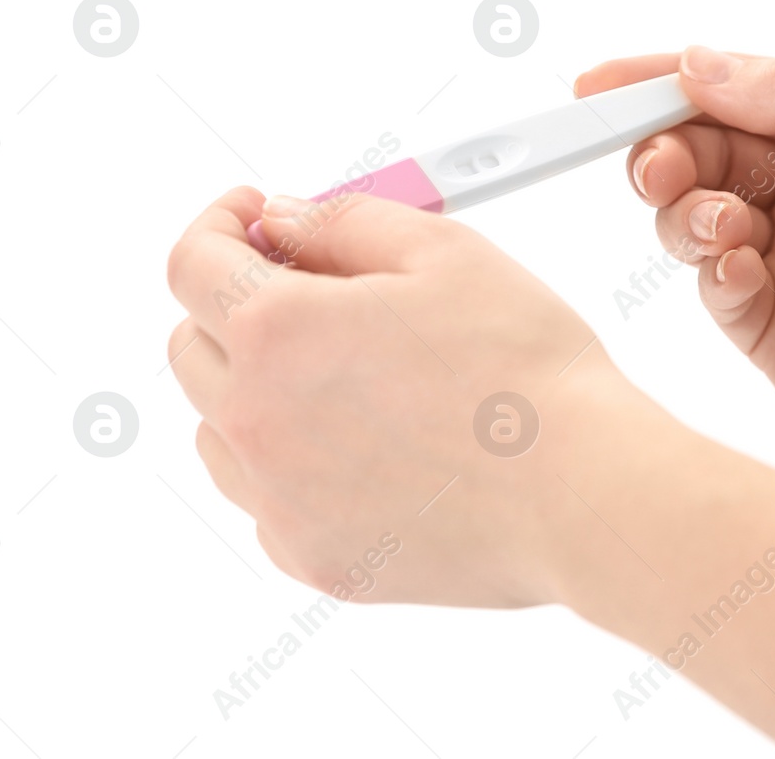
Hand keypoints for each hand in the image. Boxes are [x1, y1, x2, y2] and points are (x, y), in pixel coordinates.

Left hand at [164, 187, 643, 607]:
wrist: (583, 493)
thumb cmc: (528, 371)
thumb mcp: (446, 252)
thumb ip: (344, 221)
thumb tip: (283, 219)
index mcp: (280, 330)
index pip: (192, 262)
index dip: (220, 223)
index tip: (251, 217)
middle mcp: (257, 419)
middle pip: (191, 344)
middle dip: (234, 302)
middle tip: (308, 289)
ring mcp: (277, 500)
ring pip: (217, 428)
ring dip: (253, 386)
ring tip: (342, 374)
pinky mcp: (310, 556)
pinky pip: (264, 498)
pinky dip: (289, 462)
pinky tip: (365, 444)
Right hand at [577, 48, 774, 493]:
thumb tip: (696, 62)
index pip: (733, 91)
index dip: (659, 84)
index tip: (594, 89)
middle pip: (698, 153)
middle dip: (665, 153)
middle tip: (660, 170)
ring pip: (692, 220)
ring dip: (689, 214)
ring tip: (729, 230)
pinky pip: (714, 289)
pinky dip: (716, 274)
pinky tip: (748, 274)